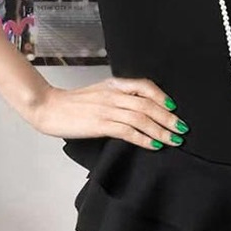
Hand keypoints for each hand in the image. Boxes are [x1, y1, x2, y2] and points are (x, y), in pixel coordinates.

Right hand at [28, 77, 188, 150]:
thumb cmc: (73, 104)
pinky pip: (128, 131)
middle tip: (183, 129)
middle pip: (148, 105)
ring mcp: (107, 109)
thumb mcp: (99, 94)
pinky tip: (155, 145)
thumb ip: (118, 98)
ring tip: (174, 140)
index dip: (162, 97)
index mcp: (114, 85)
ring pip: (142, 118)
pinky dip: (144, 139)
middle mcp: (114, 95)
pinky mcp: (100, 124)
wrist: (48, 107)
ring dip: (162, 131)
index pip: (145, 86)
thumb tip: (140, 110)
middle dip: (169, 118)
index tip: (174, 108)